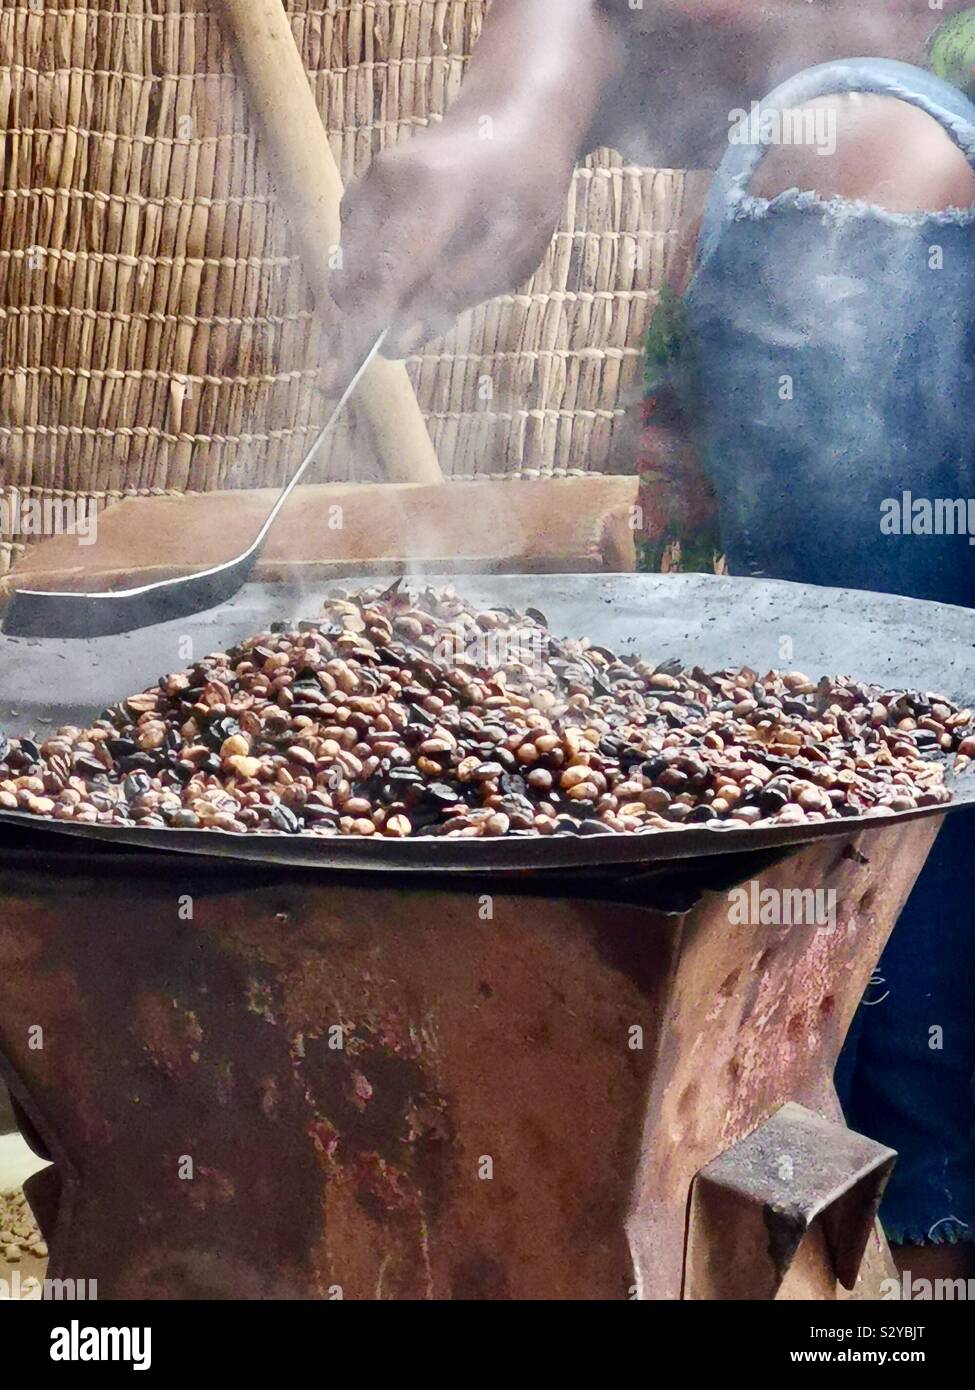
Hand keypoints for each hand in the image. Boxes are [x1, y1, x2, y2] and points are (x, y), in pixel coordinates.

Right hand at [324, 114, 578, 384]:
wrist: (510, 120)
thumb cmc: (524, 193)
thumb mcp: (512, 252)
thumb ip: (455, 295)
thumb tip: (398, 344)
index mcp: (437, 198)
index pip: (386, 279)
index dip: (360, 334)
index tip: (335, 382)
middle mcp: (390, 185)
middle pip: (354, 280)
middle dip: (346, 335)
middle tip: (335, 385)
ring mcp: (368, 184)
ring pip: (347, 270)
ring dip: (359, 310)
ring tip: (378, 335)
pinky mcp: (360, 190)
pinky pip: (351, 252)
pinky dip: (365, 282)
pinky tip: (396, 287)